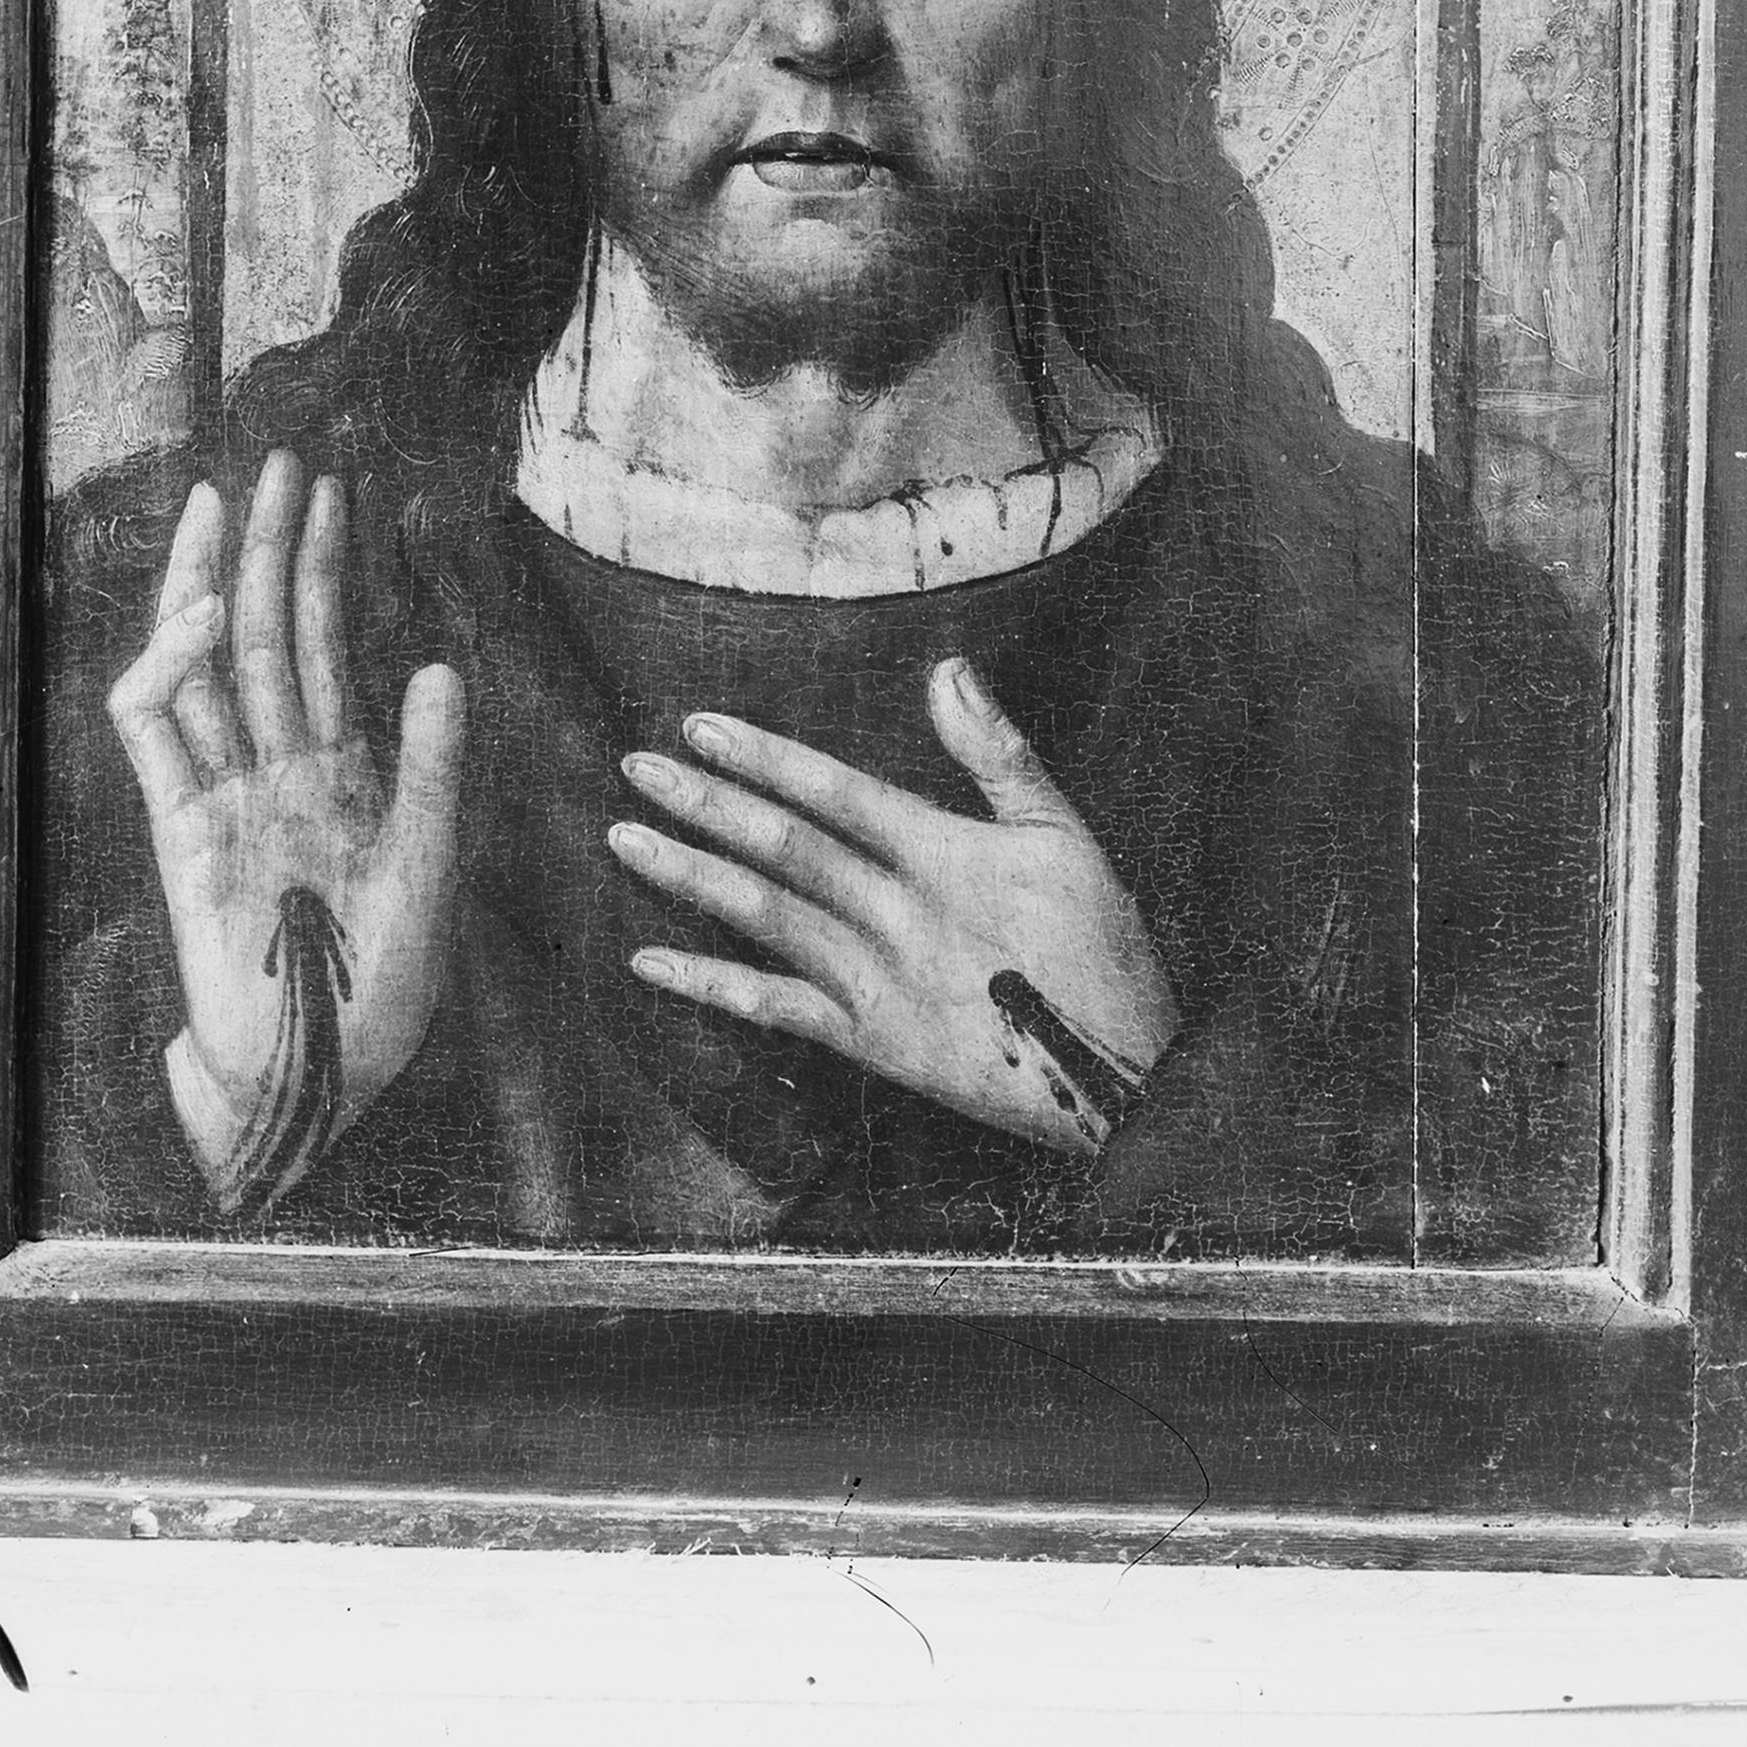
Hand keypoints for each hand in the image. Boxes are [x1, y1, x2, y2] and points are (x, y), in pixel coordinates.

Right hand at [106, 451, 465, 1176]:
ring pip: (205, 663)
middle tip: (282, 462)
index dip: (326, 567)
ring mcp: (224, 792)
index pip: (326, 642)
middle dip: (273, 547)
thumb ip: (433, 771)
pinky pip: (156, 732)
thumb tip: (441, 663)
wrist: (316, 1077)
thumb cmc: (378, 991)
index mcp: (341, 769)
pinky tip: (201, 614)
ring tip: (222, 505)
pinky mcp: (179, 829)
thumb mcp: (429, 871)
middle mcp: (278, 766)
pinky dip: (169, 667)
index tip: (333, 491)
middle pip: (266, 632)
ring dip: (209, 583)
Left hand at [607, 659, 1177, 1157]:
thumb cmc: (1100, 947)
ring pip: (766, 919)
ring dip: (692, 876)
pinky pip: (775, 1010)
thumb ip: (999, 751)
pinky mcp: (870, 1043)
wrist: (1119, 1076)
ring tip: (626, 838)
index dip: (764, 757)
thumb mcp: (1067, 833)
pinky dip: (710, 985)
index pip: (833, 793)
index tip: (700, 727)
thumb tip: (947, 669)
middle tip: (636, 767)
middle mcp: (897, 916)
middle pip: (784, 849)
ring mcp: (876, 983)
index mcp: (944, 856)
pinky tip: (650, 961)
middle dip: (706, 803)